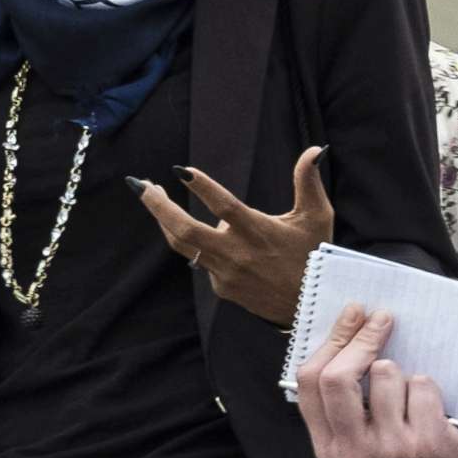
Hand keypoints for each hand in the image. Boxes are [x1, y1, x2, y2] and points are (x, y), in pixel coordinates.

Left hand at [135, 147, 331, 327]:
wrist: (309, 308)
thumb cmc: (314, 256)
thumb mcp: (317, 218)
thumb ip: (309, 182)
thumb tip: (315, 149)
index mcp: (258, 232)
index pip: (224, 207)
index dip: (202, 187)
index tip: (180, 170)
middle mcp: (237, 254)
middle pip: (185, 231)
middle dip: (158, 207)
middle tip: (140, 185)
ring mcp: (225, 273)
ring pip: (183, 245)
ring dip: (164, 220)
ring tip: (153, 196)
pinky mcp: (221, 287)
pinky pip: (202, 259)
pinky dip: (198, 241)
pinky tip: (200, 230)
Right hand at [291, 304, 457, 457]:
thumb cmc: (412, 455)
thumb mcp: (364, 439)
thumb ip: (346, 402)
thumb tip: (346, 332)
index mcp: (329, 450)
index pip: (309, 384)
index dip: (331, 342)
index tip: (352, 315)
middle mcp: (354, 454)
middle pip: (336, 377)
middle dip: (359, 340)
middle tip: (382, 320)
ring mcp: (390, 450)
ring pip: (384, 374)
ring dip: (403, 374)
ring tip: (414, 400)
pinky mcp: (425, 442)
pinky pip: (421, 385)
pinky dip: (430, 389)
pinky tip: (436, 413)